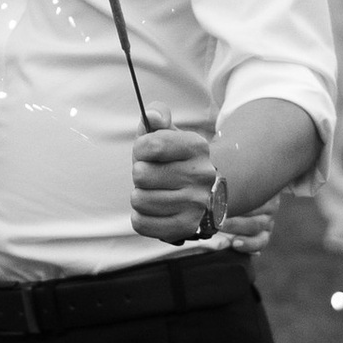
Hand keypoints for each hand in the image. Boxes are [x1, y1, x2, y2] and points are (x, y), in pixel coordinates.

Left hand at [130, 122, 221, 241]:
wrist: (203, 192)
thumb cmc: (175, 160)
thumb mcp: (169, 133)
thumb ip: (157, 114)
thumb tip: (153, 117)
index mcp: (197, 146)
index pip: (150, 145)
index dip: (140, 149)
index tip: (148, 153)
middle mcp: (201, 175)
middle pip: (141, 174)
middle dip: (140, 174)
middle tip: (154, 176)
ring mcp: (196, 204)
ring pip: (139, 200)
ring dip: (140, 196)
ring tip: (155, 192)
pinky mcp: (186, 227)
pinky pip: (141, 223)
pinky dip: (141, 217)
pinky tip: (155, 210)